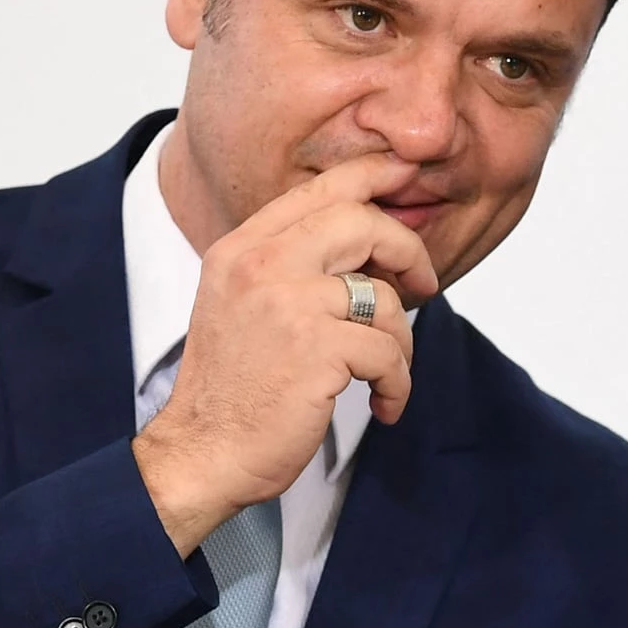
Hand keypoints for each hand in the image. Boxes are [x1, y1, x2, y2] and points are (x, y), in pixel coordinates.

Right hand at [132, 159, 438, 554]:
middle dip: (407, 252)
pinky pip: (388, 352)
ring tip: (385, 372)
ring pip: (384, 297)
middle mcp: (261, 265)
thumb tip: (369, 240)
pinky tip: (383, 402)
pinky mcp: (317, 350)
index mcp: (242, 248)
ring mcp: (288, 305)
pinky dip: (397, 383)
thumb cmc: (233, 388)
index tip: (407, 173)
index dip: (373, 175)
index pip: (319, 191)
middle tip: (424, 286)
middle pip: (361, 223)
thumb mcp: (244, 304)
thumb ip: (291, 265)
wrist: (203, 453)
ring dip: (400, 341)